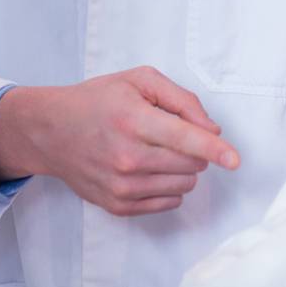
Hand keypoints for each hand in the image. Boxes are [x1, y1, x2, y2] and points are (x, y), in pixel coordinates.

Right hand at [0, 66, 239, 216]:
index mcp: (133, 120)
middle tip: (170, 134)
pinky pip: (167, 203)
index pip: (184, 139)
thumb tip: (212, 129)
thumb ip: (181, 99)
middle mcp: (127, 157)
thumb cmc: (98, 100)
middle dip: (194, 150)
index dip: (215, 149)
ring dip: (182, 169)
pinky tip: (149, 169)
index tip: (235, 160)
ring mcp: (121, 186)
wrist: (50, 131)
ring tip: (156, 150)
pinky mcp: (117, 205)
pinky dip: (168, 187)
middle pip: (190, 165)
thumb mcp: (138, 80)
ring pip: (183, 186)